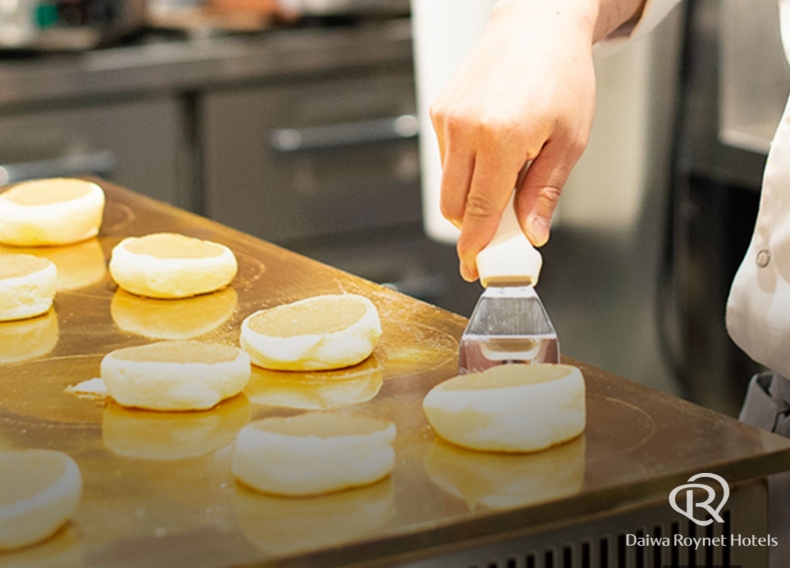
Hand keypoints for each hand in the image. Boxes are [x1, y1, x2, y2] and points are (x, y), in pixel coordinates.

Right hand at [430, 0, 597, 281]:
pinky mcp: (440, 110)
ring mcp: (448, 117)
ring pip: (446, 184)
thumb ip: (545, 191)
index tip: (474, 268)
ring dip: (469, 199)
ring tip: (505, 182)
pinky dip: (465, 171)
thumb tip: (532, 232)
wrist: (538, 25)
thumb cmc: (561, 75)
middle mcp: (466, 127)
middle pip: (452, 206)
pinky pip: (446, 158)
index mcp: (502, 137)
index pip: (480, 210)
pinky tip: (494, 155)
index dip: (476, 247)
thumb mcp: (569, 140)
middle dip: (470, 229)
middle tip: (495, 238)